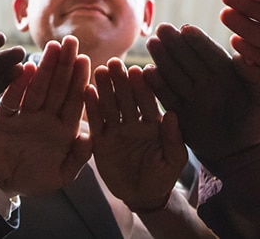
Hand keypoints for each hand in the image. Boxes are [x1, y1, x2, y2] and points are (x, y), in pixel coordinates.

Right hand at [0, 36, 91, 196]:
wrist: (3, 184)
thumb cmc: (35, 178)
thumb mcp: (61, 176)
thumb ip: (78, 158)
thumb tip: (91, 138)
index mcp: (63, 128)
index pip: (74, 100)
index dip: (79, 81)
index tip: (86, 60)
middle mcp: (46, 117)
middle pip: (57, 87)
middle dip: (65, 65)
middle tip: (71, 41)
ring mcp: (25, 115)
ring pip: (37, 88)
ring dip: (44, 68)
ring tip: (51, 48)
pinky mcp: (4, 117)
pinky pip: (12, 99)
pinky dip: (17, 84)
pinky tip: (24, 68)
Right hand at [86, 58, 185, 211]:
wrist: (142, 197)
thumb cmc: (162, 177)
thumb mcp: (173, 161)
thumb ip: (173, 139)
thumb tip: (172, 114)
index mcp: (153, 123)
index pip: (148, 102)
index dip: (142, 87)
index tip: (137, 70)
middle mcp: (134, 122)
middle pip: (126, 98)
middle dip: (121, 81)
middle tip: (114, 63)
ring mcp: (117, 130)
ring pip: (110, 106)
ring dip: (104, 88)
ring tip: (99, 71)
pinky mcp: (101, 141)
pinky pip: (96, 122)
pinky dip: (91, 107)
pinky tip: (86, 91)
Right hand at [143, 24, 259, 164]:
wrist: (240, 156)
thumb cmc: (256, 125)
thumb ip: (255, 78)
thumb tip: (241, 56)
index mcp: (226, 73)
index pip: (210, 53)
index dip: (198, 41)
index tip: (187, 29)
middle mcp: (206, 81)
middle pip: (188, 59)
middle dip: (175, 43)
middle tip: (162, 29)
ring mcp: (192, 96)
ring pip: (175, 73)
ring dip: (163, 58)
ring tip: (152, 44)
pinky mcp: (180, 112)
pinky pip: (167, 97)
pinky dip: (157, 86)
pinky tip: (148, 73)